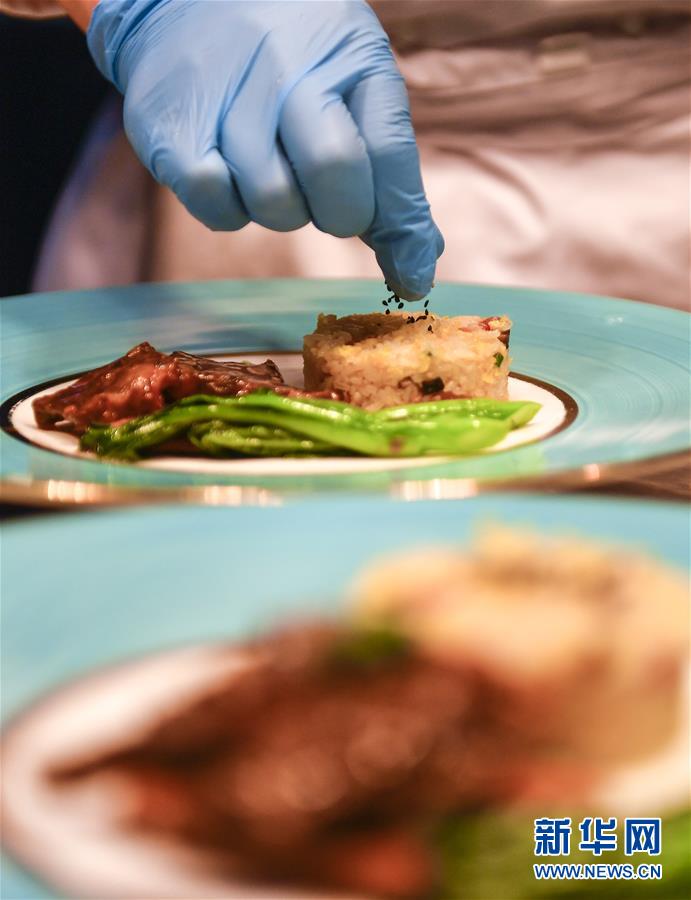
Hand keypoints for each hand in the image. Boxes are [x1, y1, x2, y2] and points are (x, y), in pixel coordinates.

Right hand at [86, 0, 443, 298]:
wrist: (179, 4)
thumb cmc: (287, 62)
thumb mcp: (352, 87)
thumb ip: (386, 171)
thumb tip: (417, 264)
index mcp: (350, 56)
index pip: (391, 153)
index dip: (403, 226)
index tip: (410, 275)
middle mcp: (290, 67)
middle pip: (333, 174)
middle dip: (339, 213)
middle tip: (322, 197)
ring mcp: (228, 96)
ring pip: (273, 203)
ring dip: (279, 209)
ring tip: (266, 165)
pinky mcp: (173, 131)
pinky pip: (217, 206)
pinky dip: (228, 209)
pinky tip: (227, 170)